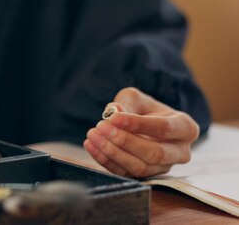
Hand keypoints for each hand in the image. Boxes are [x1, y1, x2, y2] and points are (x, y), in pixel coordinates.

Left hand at [83, 87, 199, 177]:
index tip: (113, 118)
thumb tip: (113, 113)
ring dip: (112, 152)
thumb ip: (126, 103)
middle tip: (101, 126)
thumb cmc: (144, 109)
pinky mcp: (146, 177)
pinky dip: (106, 160)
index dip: (137, 124)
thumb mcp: (137, 99)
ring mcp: (164, 168)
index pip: (163, 128)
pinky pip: (126, 174)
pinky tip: (91, 146)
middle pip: (154, 153)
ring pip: (140, 167)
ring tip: (93, 135)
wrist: (143, 124)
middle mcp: (180, 152)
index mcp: (185, 128)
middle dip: (124, 141)